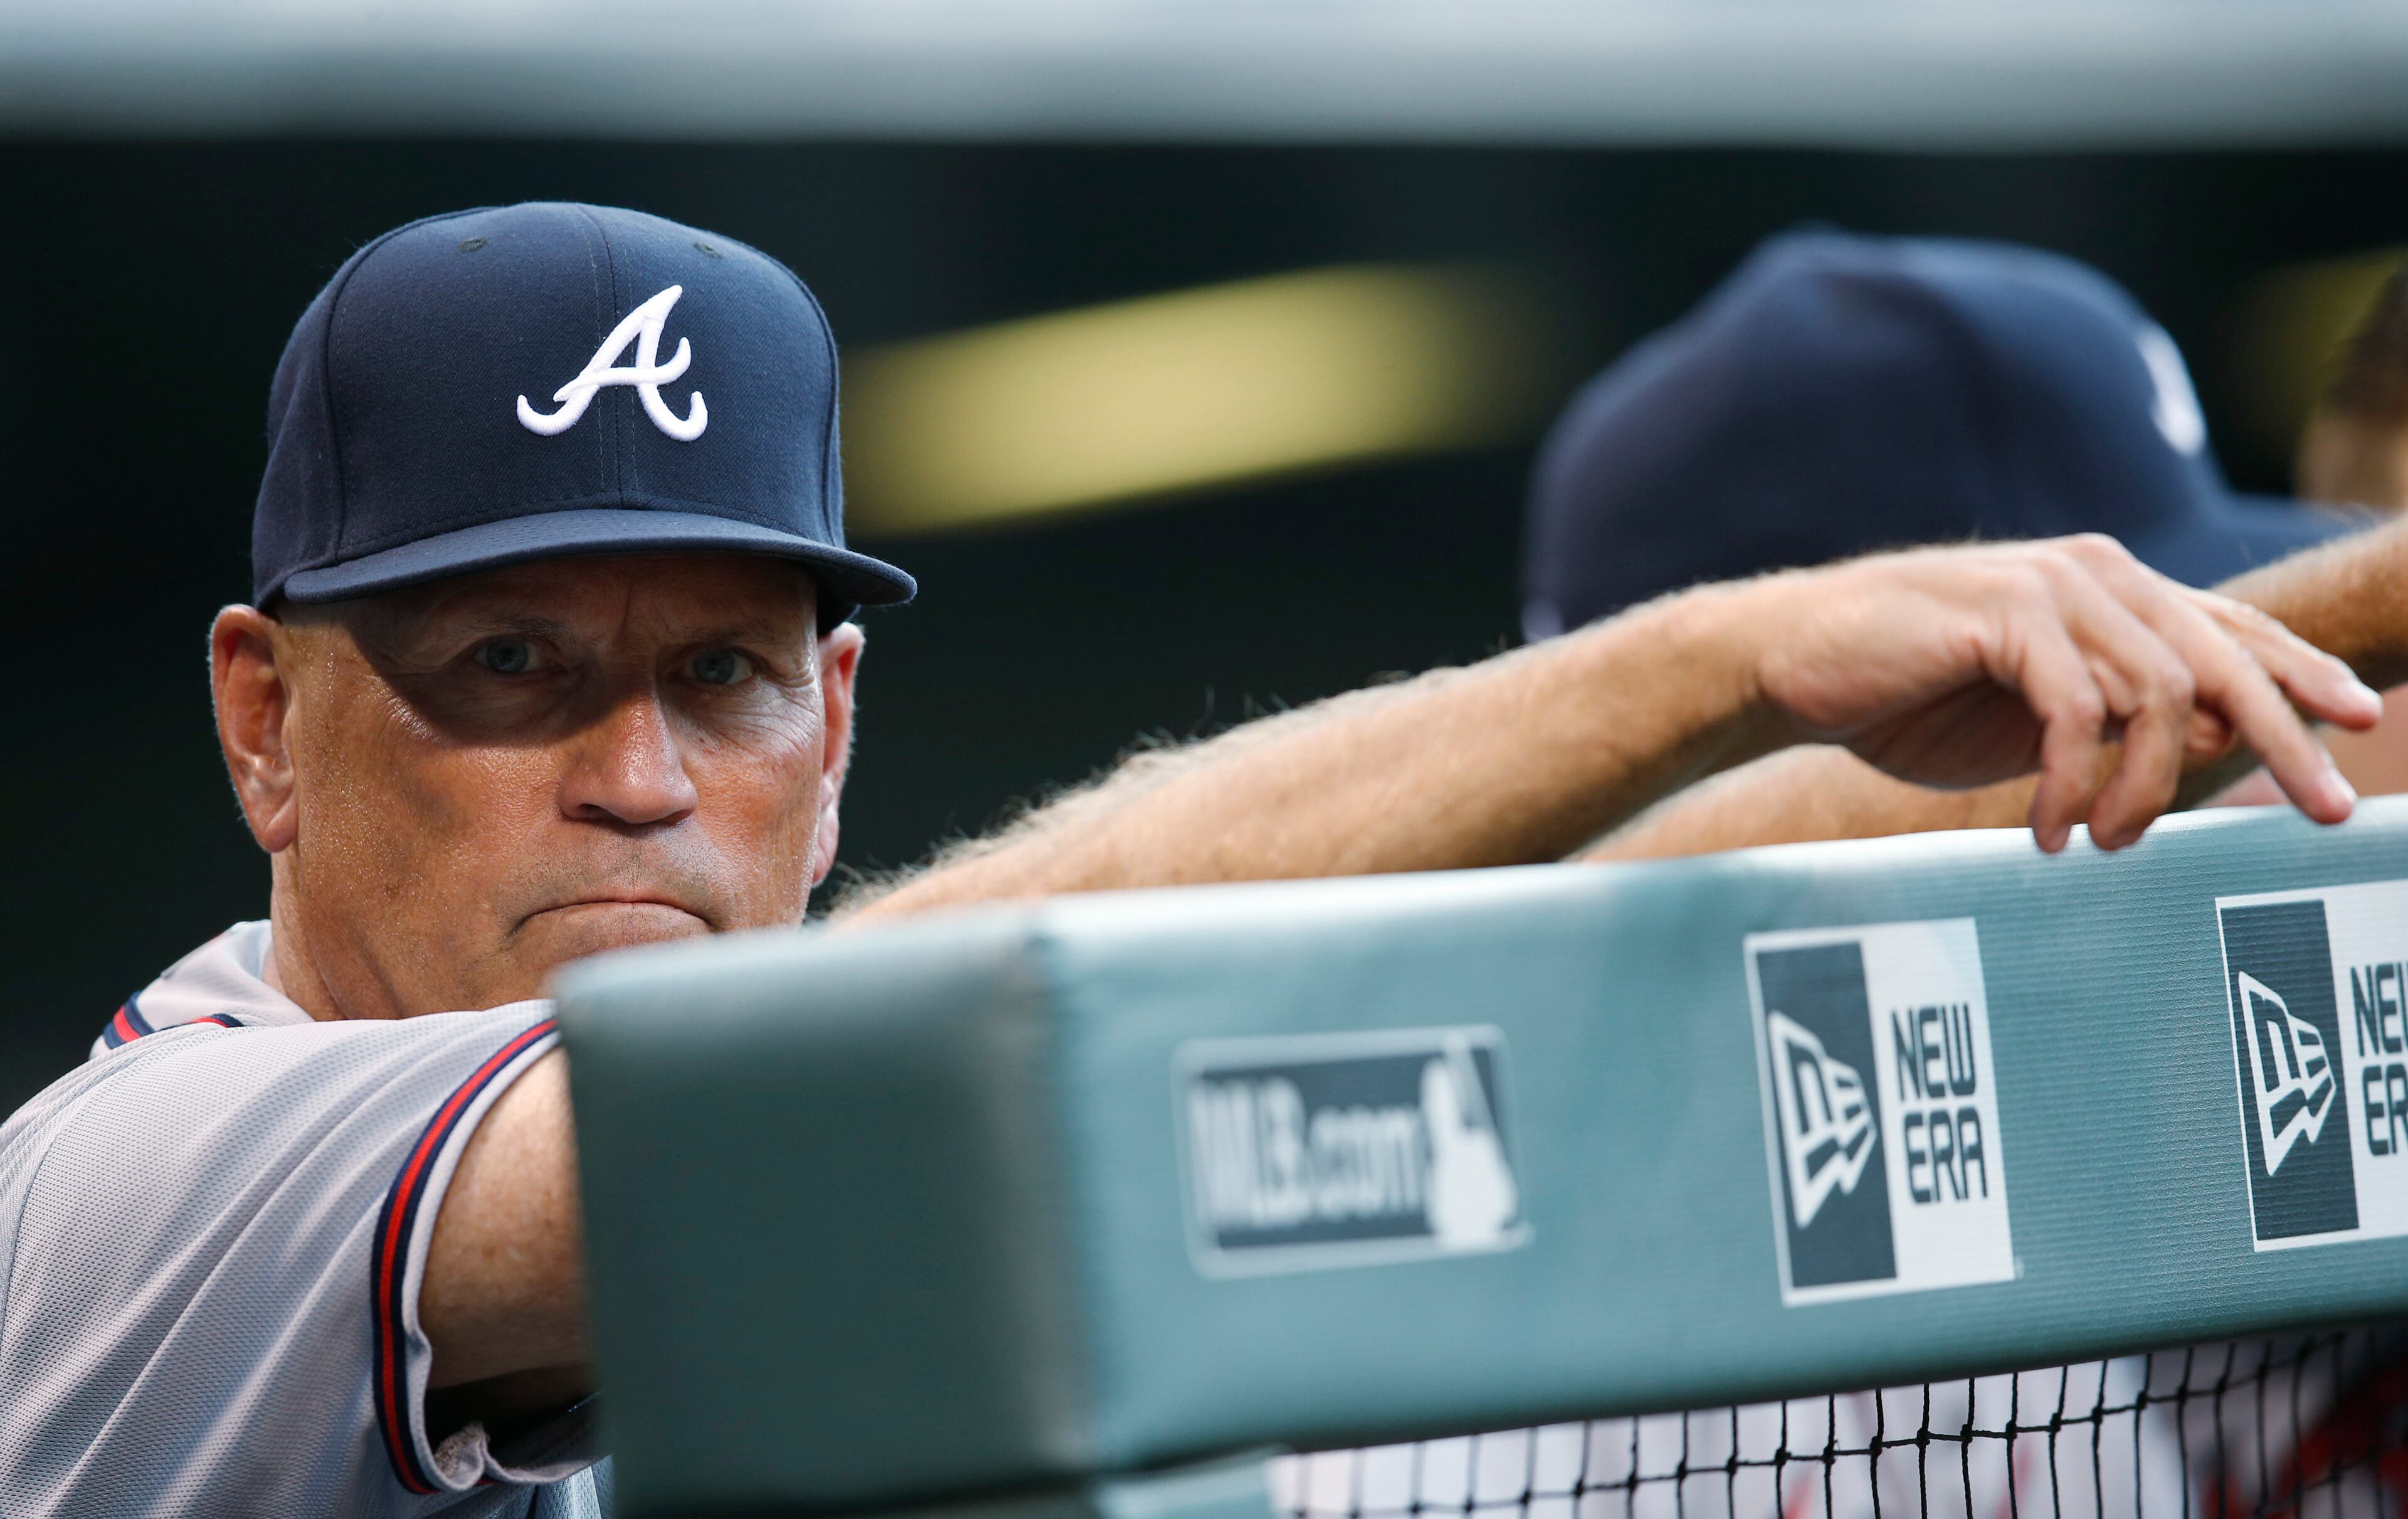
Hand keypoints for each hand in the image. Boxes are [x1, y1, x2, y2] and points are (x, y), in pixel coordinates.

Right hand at [1748, 536, 2383, 851]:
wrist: (1790, 662)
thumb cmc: (1903, 694)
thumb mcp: (2031, 721)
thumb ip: (2118, 723)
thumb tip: (2220, 743)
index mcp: (2108, 591)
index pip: (2231, 628)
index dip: (2303, 671)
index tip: (2361, 721)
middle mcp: (2095, 572)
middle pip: (2224, 655)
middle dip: (2286, 735)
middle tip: (2324, 813)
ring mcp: (2051, 586)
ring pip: (2159, 691)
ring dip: (2143, 789)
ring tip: (2105, 845)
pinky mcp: (2004, 614)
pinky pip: (2076, 710)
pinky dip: (2072, 784)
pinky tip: (2047, 834)